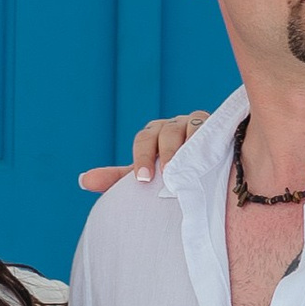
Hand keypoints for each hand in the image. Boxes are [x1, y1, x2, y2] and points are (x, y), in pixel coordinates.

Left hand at [79, 110, 209, 191]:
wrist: (204, 173)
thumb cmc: (169, 174)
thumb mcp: (144, 176)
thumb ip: (116, 179)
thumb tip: (83, 181)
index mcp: (154, 133)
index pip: (144, 139)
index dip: (141, 157)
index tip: (142, 179)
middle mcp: (175, 124)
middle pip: (167, 131)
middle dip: (165, 152)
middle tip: (167, 175)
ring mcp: (199, 124)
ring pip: (192, 127)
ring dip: (190, 146)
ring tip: (189, 168)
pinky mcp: (221, 129)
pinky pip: (215, 128)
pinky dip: (212, 140)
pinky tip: (211, 159)